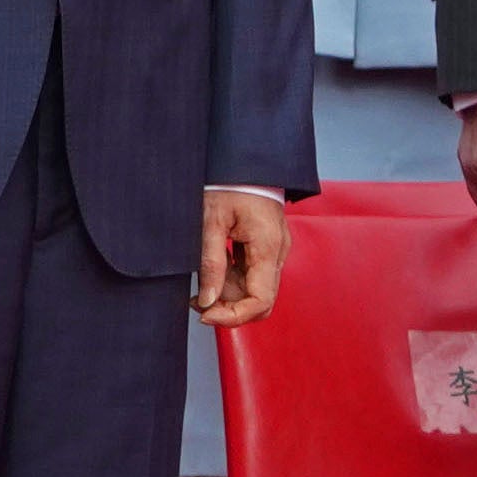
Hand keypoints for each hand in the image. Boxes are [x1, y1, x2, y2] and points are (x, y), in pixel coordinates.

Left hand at [195, 185, 289, 322]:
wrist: (246, 160)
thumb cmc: (229, 182)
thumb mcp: (211, 221)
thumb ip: (210, 263)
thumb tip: (208, 301)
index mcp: (268, 248)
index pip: (260, 301)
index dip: (233, 316)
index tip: (205, 315)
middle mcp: (278, 254)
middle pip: (260, 301)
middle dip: (229, 308)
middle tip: (198, 301)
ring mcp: (275, 252)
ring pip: (254, 290)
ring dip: (228, 294)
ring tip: (201, 280)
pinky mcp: (267, 248)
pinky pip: (252, 275)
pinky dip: (232, 280)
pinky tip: (213, 270)